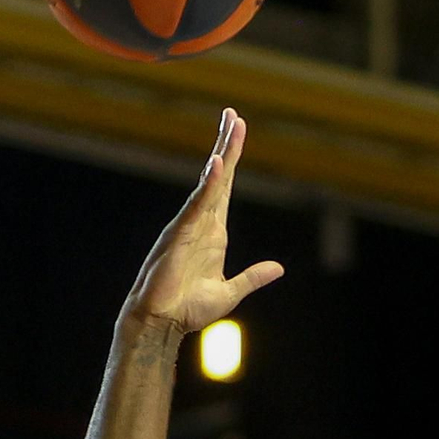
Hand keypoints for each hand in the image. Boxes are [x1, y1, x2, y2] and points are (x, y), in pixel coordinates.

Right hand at [125, 110, 282, 334]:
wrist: (161, 323)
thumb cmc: (187, 309)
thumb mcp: (230, 293)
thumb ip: (253, 277)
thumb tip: (278, 269)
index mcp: (214, 234)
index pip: (226, 189)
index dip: (233, 160)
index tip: (236, 132)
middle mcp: (203, 224)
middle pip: (219, 176)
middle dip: (227, 145)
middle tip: (233, 114)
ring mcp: (190, 226)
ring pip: (210, 183)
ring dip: (222, 154)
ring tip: (231, 125)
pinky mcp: (180, 235)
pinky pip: (197, 206)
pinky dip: (207, 186)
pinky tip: (217, 165)